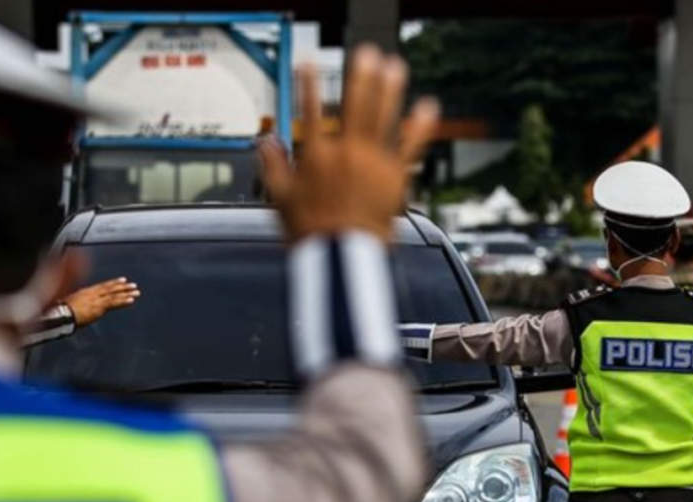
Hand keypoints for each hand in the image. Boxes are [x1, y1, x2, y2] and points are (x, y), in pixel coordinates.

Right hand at [63, 277, 140, 326]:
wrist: (61, 315)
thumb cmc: (62, 312)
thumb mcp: (70, 305)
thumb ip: (79, 304)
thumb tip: (79, 308)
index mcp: (86, 292)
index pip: (102, 286)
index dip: (112, 283)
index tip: (122, 280)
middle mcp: (92, 293)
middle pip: (110, 288)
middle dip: (122, 287)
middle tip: (133, 285)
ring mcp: (96, 299)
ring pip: (114, 294)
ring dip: (126, 293)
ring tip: (137, 292)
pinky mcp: (99, 306)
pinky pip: (113, 303)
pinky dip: (123, 301)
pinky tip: (132, 300)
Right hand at [260, 45, 439, 244]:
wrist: (341, 255)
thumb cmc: (311, 232)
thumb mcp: (280, 199)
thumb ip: (273, 166)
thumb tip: (265, 144)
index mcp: (317, 156)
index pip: (310, 111)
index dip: (308, 84)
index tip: (309, 63)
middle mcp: (347, 153)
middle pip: (355, 105)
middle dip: (360, 76)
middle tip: (366, 55)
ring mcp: (373, 163)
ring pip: (384, 117)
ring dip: (390, 89)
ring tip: (395, 68)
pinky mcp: (395, 177)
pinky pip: (411, 146)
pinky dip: (421, 126)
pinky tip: (428, 107)